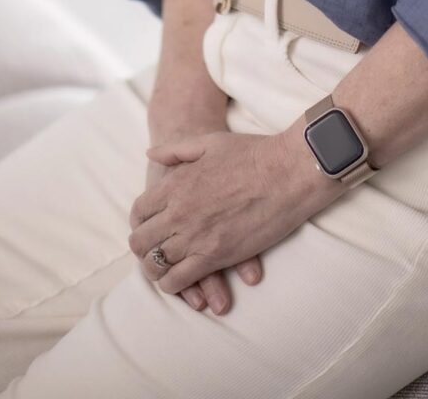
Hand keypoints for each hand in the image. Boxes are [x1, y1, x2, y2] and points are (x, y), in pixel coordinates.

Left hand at [140, 152, 262, 314]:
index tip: (150, 226)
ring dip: (155, 269)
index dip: (141, 222)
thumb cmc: (253, 153)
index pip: (139, 212)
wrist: (287, 172)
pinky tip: (180, 281)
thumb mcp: (208, 141)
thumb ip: (175, 150)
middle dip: (143, 248)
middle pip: (141, 241)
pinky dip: (173, 286)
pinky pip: (178, 281)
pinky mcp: (214, 257)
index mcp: (175, 184)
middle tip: (154, 250)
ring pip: (155, 265)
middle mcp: (179, 212)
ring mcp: (195, 236)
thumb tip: (150, 153)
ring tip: (164, 269)